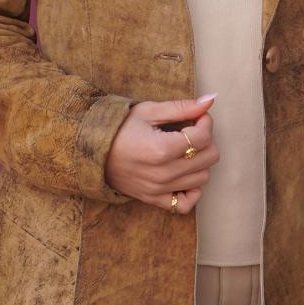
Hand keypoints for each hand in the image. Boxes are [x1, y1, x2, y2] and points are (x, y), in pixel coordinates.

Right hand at [105, 94, 219, 212]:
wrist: (93, 151)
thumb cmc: (120, 128)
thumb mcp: (149, 111)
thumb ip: (182, 107)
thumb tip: (211, 100)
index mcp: (161, 149)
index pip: (203, 137)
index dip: (206, 122)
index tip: (198, 117)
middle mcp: (163, 173)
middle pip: (208, 158)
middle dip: (206, 140)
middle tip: (192, 131)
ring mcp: (159, 189)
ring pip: (202, 179)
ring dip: (200, 162)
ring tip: (186, 149)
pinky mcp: (154, 199)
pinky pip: (185, 204)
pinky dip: (191, 191)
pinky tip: (185, 175)